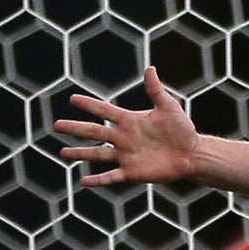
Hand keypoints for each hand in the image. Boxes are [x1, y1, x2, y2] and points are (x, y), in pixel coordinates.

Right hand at [55, 66, 200, 187]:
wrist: (192, 153)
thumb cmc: (182, 129)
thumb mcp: (169, 108)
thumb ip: (156, 90)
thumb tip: (150, 68)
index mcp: (129, 121)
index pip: (104, 110)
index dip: (89, 105)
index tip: (72, 99)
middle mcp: (123, 138)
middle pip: (94, 132)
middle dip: (75, 128)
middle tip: (56, 125)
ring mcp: (126, 156)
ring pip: (98, 154)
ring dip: (80, 154)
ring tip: (62, 153)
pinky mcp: (133, 172)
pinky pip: (112, 176)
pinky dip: (98, 179)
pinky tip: (83, 181)